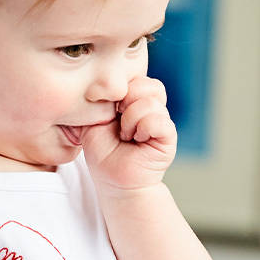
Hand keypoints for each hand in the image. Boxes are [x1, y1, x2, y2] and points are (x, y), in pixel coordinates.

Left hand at [81, 76, 175, 191]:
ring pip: (149, 102)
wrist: (113, 181)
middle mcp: (151, 108)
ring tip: (126, 136)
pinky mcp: (168, 135)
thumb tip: (98, 85)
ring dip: (130, 121)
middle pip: (147, 84)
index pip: (135, 78)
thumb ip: (96, 103)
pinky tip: (136, 141)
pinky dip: (142, 129)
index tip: (108, 111)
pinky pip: (158, 120)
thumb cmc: (102, 153)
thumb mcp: (91, 123)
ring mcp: (161, 120)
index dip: (118, 91)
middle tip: (117, 122)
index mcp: (134, 101)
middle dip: (125, 102)